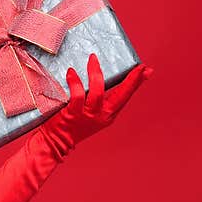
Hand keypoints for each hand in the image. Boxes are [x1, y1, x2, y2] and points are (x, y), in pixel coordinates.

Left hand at [38, 53, 153, 155]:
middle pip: (121, 95)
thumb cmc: (71, 124)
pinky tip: (71, 72)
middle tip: (139, 67)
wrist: (54, 142)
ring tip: (93, 59)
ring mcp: (88, 115)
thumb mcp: (90, 113)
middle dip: (132, 80)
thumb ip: (97, 99)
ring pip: (98, 91)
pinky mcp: (73, 114)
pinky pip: (77, 94)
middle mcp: (101, 116)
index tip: (147, 70)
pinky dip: (75, 81)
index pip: (126, 96)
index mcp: (108, 115)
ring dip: (95, 73)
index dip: (136, 83)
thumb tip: (99, 77)